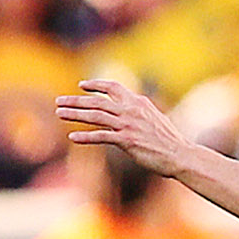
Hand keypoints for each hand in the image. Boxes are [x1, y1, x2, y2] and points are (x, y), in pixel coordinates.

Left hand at [56, 79, 193, 179]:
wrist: (179, 154)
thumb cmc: (167, 139)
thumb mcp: (153, 117)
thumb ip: (137, 111)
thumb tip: (127, 107)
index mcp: (138, 101)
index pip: (113, 86)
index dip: (96, 85)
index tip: (81, 85)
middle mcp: (131, 110)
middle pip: (98, 101)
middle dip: (76, 100)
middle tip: (59, 101)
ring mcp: (128, 125)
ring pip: (95, 116)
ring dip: (75, 114)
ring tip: (60, 114)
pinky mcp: (127, 141)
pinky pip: (101, 137)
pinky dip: (85, 137)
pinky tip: (72, 138)